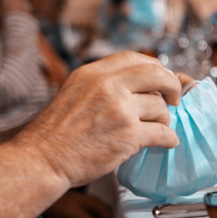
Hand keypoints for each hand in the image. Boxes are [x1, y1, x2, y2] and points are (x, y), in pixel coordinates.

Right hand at [11, 52, 181, 187]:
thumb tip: (139, 85)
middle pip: (157, 74)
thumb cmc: (56, 133)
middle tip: (175, 98)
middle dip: (172, 85)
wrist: (42, 159)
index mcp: (92, 74)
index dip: (154, 67)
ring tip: (157, 128)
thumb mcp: (74, 92)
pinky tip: (167, 142)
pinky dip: (169, 139)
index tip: (162, 78)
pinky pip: (163, 133)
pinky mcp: (128, 135)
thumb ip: (102, 85)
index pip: (133, 58)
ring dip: (164, 119)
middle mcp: (107, 87)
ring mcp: (119, 110)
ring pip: (160, 106)